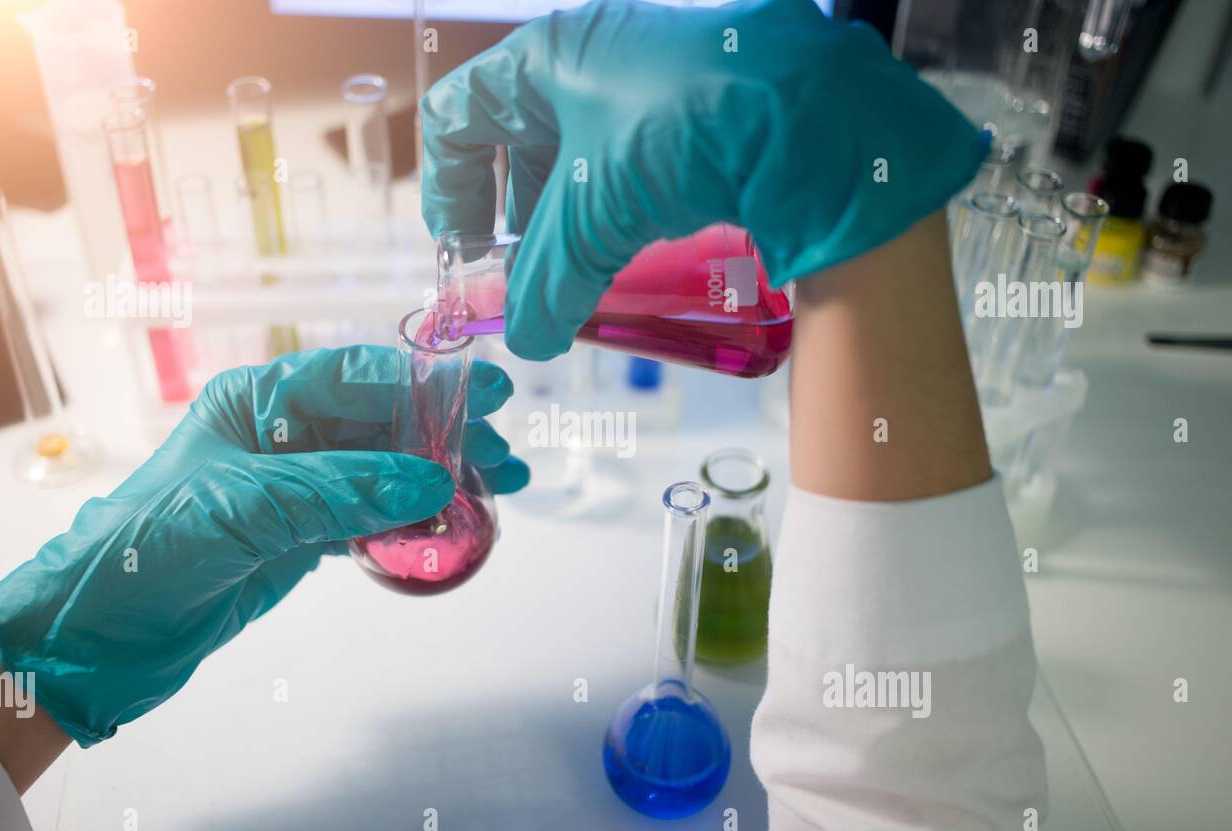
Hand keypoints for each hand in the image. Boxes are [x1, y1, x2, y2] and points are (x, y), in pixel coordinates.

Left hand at [0, 346, 526, 746]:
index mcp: (260, 399)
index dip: (427, 381)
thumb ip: (342, 489)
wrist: (99, 635)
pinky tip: (450, 526)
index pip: (358, 375)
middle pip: (383, 421)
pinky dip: (412, 522)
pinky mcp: (301, 535)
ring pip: (385, 470)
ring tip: (496, 491)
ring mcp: (295, 486)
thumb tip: (434, 481)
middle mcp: (282, 433)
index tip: (489, 391)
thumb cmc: (150, 547)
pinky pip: (371, 517)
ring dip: (440, 479)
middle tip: (503, 457)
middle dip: (447, 434)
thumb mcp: (248, 505)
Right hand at [421, 0, 986, 359]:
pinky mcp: (703, 113)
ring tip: (587, 279)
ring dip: (577, 226)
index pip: (458, 116)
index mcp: (547, 59)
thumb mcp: (594, 216)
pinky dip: (628, 217)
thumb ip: (546, 283)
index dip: (448, 187)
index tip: (464, 250)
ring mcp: (654, 84)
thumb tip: (527, 338)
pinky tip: (641, 258)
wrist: (815, 115)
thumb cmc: (681, 130)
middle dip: (520, 220)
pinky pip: (641, 167)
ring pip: (586, 161)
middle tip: (530, 278)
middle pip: (523, 143)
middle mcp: (596, 60)